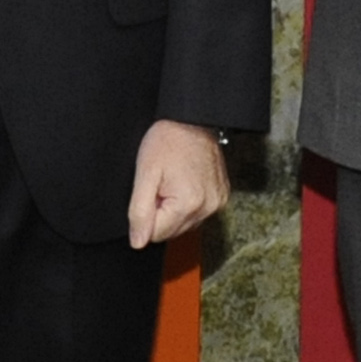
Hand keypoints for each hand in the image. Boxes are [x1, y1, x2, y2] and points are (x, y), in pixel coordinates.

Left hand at [128, 119, 228, 249]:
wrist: (193, 119)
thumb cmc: (168, 141)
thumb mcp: (145, 174)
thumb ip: (139, 211)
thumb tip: (138, 242)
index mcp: (188, 204)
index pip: (156, 234)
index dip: (148, 213)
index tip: (153, 189)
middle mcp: (208, 208)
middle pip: (172, 231)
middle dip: (162, 212)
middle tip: (162, 184)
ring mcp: (218, 202)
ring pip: (185, 224)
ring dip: (175, 208)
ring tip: (174, 180)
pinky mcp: (222, 196)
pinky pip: (198, 212)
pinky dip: (189, 202)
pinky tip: (186, 181)